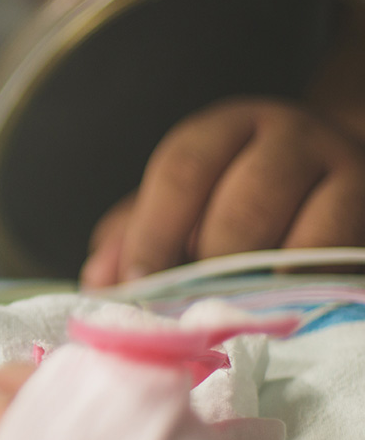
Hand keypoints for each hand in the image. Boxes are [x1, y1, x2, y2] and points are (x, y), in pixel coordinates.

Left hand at [82, 98, 364, 287]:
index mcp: (227, 128)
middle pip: (248, 199)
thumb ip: (132, 236)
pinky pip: (343, 256)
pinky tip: (284, 308)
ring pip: (306, 233)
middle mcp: (289, 136)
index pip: (184, 167)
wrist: (333, 173)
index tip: (138, 281)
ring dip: (265, 282)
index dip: (155, 229)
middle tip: (190, 306)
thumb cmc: (236, 196)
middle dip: (214, 263)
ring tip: (237, 312)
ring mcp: (343, 170)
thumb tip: (99, 283)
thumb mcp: (179, 204)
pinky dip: (310, 286)